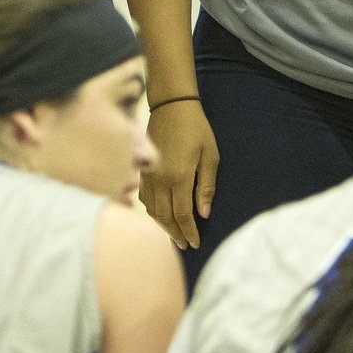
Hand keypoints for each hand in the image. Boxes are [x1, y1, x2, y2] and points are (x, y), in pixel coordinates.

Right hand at [143, 99, 218, 249]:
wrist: (171, 106)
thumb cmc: (196, 129)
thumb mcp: (210, 156)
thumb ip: (206, 187)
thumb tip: (204, 214)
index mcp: (179, 177)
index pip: (182, 215)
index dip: (189, 232)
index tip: (195, 243)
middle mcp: (160, 180)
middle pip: (165, 217)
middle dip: (176, 234)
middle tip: (185, 245)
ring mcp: (148, 175)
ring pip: (152, 210)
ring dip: (163, 226)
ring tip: (174, 235)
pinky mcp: (142, 170)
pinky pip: (144, 198)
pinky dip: (151, 211)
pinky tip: (159, 215)